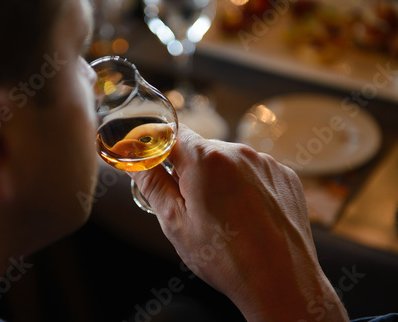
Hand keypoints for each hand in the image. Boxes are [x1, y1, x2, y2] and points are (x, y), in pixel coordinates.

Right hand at [130, 125, 348, 321]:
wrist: (282, 283)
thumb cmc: (225, 258)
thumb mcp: (175, 223)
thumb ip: (151, 183)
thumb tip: (133, 160)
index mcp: (206, 160)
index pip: (172, 134)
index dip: (159, 148)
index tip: (155, 165)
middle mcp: (239, 153)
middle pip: (201, 150)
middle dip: (190, 171)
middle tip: (191, 207)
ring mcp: (266, 163)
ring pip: (228, 162)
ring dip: (218, 180)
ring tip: (224, 217)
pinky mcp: (285, 176)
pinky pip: (254, 172)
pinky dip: (244, 187)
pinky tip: (246, 217)